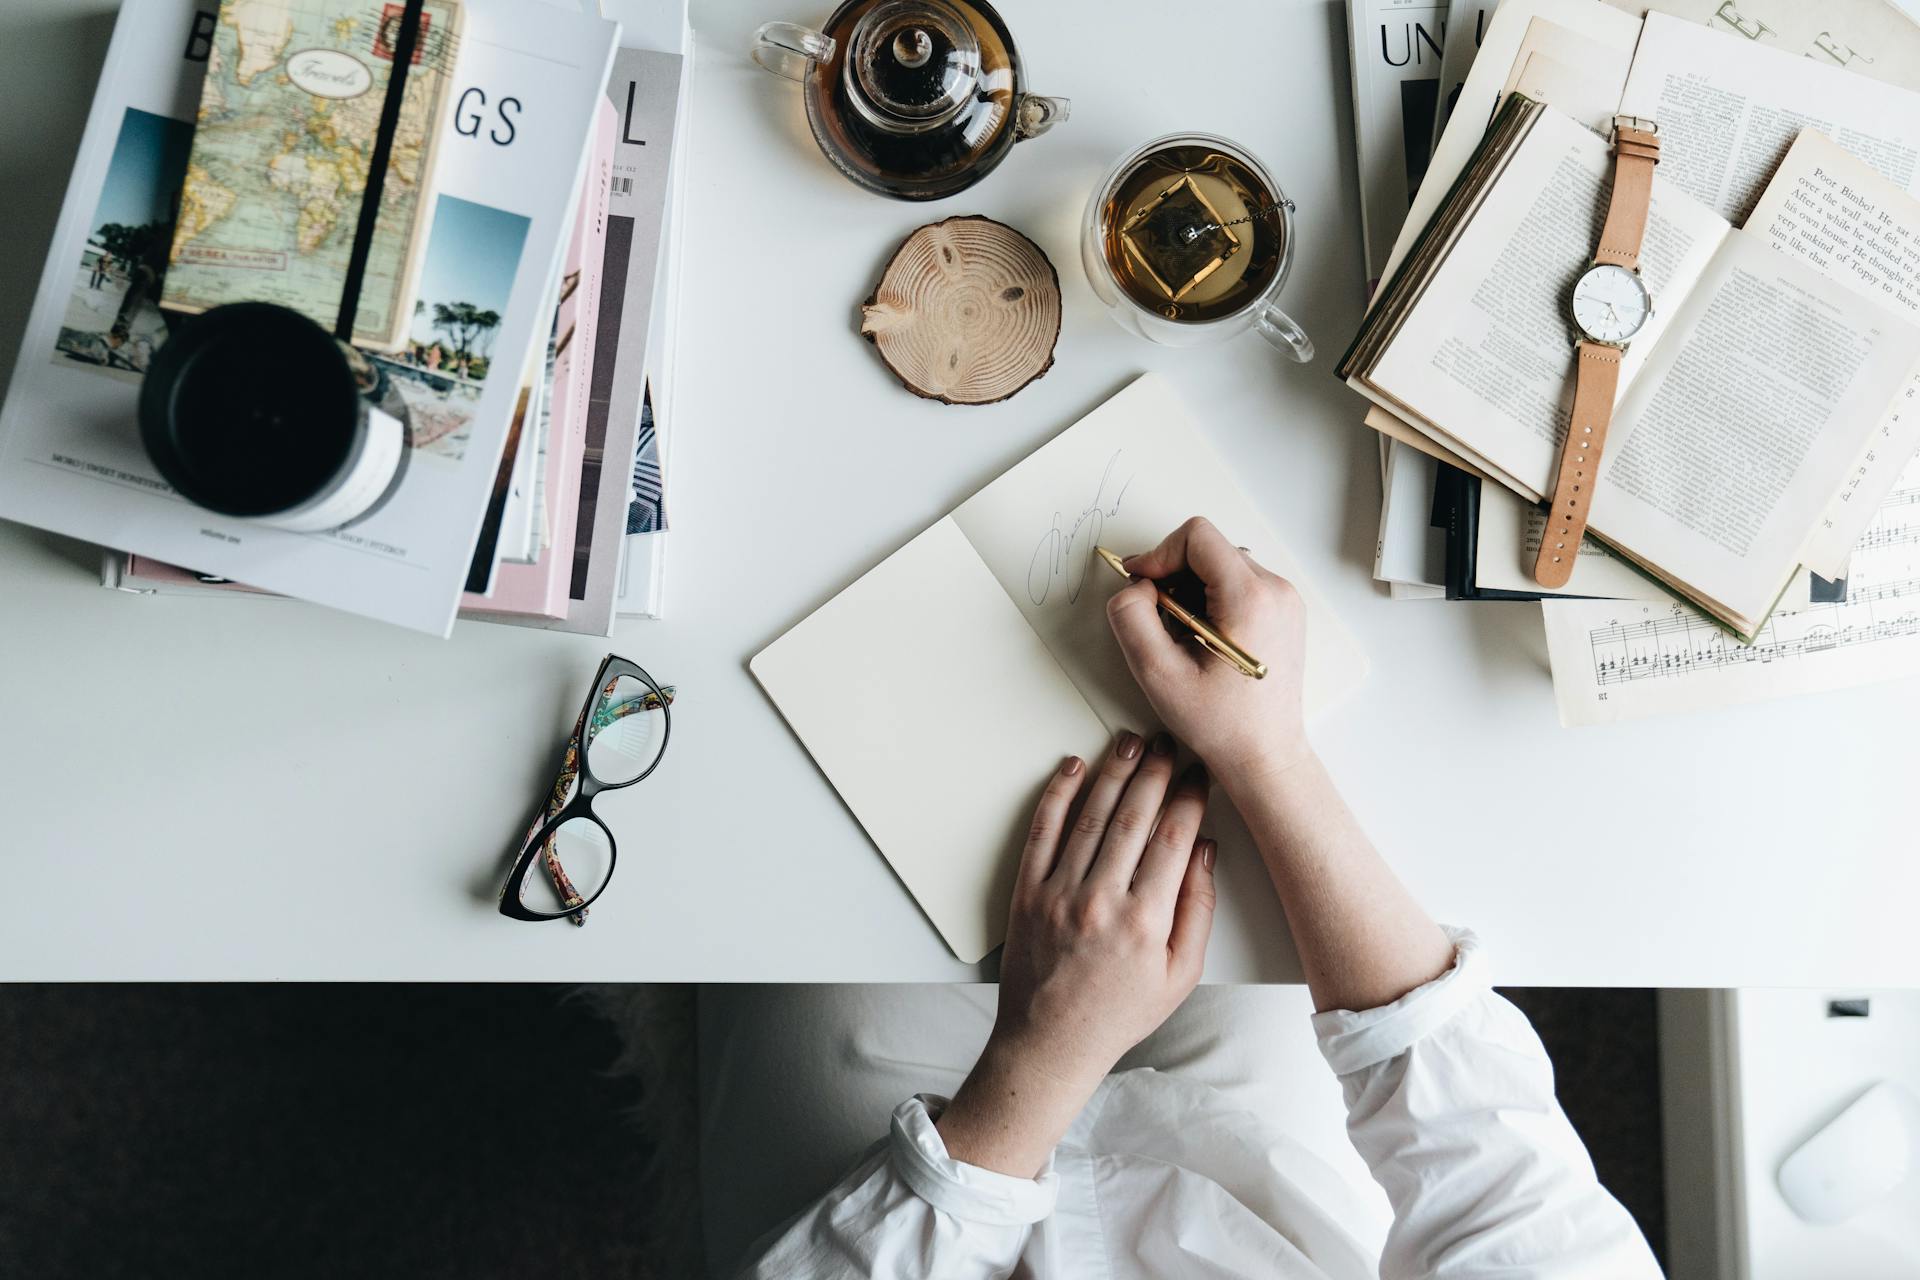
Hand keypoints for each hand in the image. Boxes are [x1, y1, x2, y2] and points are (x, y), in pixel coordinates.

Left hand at [935, 733, 1215, 1176]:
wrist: (1050, 1042)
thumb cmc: (1119, 1013)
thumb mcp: (1181, 974)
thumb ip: (1198, 909)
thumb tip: (1203, 848)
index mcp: (1145, 922)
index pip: (1173, 838)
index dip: (1189, 797)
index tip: (1200, 773)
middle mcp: (1101, 901)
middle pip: (1134, 817)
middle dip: (1155, 772)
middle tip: (1169, 743)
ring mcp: (1059, 893)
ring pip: (1090, 815)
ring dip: (1113, 772)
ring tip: (1131, 742)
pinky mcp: (1027, 892)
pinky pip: (1042, 831)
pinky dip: (1057, 794)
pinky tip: (1074, 767)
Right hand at [1107, 516, 1310, 788]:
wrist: (1264, 755)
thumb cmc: (1219, 723)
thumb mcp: (1157, 673)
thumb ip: (1131, 617)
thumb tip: (1135, 586)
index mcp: (1250, 597)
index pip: (1196, 536)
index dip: (1159, 554)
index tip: (1141, 586)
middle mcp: (1276, 590)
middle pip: (1209, 548)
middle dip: (1174, 576)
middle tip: (1160, 621)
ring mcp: (1285, 600)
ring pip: (1223, 564)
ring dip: (1192, 590)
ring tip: (1184, 636)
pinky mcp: (1285, 612)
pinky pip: (1239, 583)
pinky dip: (1212, 600)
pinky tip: (1204, 640)